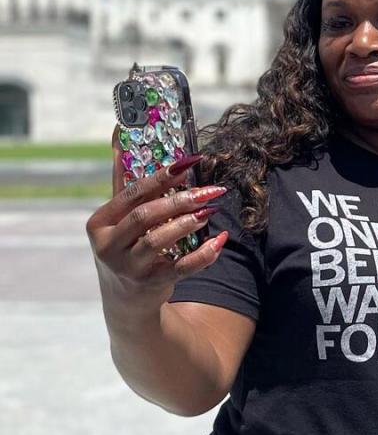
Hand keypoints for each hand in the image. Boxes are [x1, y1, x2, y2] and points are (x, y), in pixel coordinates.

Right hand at [85, 131, 228, 311]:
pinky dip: (203, 255)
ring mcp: (129, 268)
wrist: (127, 299)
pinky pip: (182, 268)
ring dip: (188, 223)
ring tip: (210, 209)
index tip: (189, 163)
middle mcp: (109, 246)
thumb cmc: (127, 246)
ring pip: (159, 241)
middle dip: (181, 200)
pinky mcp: (151, 284)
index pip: (132, 194)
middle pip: (146, 216)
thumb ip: (123, 181)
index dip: (161, 177)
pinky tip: (220, 240)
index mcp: (101, 223)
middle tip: (210, 190)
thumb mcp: (118, 218)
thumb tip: (119, 134)